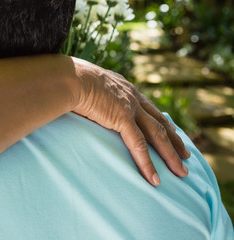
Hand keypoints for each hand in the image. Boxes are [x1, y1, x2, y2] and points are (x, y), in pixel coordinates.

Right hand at [71, 57, 189, 185]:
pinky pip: (138, 145)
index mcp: (124, 88)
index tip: (172, 132)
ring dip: (171, 155)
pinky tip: (154, 178)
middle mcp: (132, 96)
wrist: (69, 77)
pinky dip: (147, 163)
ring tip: (182, 172)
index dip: (161, 121)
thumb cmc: (70, 79)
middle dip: (175, 140)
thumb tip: (82, 97)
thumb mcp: (87, 83)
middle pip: (160, 122)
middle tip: (186, 156)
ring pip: (157, 135)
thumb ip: (92, 92)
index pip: (149, 107)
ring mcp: (129, 107)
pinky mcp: (122, 118)